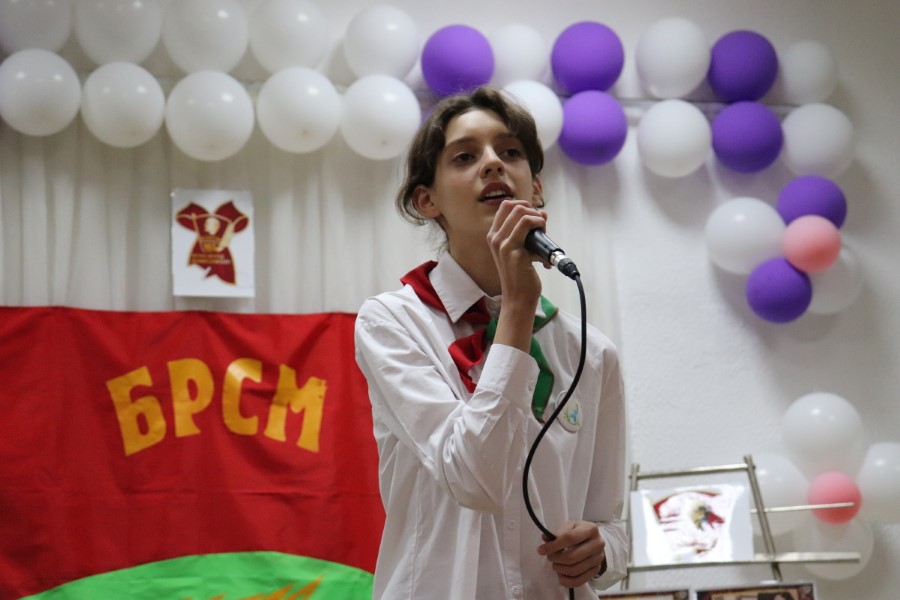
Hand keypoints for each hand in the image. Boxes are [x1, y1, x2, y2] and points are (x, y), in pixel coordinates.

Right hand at [486, 200, 547, 352]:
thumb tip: (543, 214)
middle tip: (542, 228)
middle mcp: (495, 238)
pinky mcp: (514, 251)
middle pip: (515, 206)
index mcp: (494, 236)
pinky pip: (528, 225)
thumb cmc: (521, 275)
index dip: (524, 207)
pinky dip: (541, 229)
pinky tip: (544, 249)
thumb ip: (527, 233)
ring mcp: (503, 244)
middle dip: (533, 212)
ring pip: (522, 213)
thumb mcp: (520, 249)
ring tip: (544, 236)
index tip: (535, 219)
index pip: (506, 206)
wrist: (518, 298)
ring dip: (539, 220)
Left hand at [537, 520, 605, 588]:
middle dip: (556, 558)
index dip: (554, 545)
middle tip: (549, 557)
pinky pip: (579, 581)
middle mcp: (598, 544)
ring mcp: (598, 559)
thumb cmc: (578, 531)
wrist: (594, 540)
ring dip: (560, 569)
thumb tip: (545, 539)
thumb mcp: (569, 526)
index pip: (570, 538)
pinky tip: (560, 575)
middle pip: (572, 556)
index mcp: (591, 529)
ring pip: (575, 570)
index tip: (541, 550)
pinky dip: (566, 581)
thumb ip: (558, 532)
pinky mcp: (596, 570)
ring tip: (555, 564)